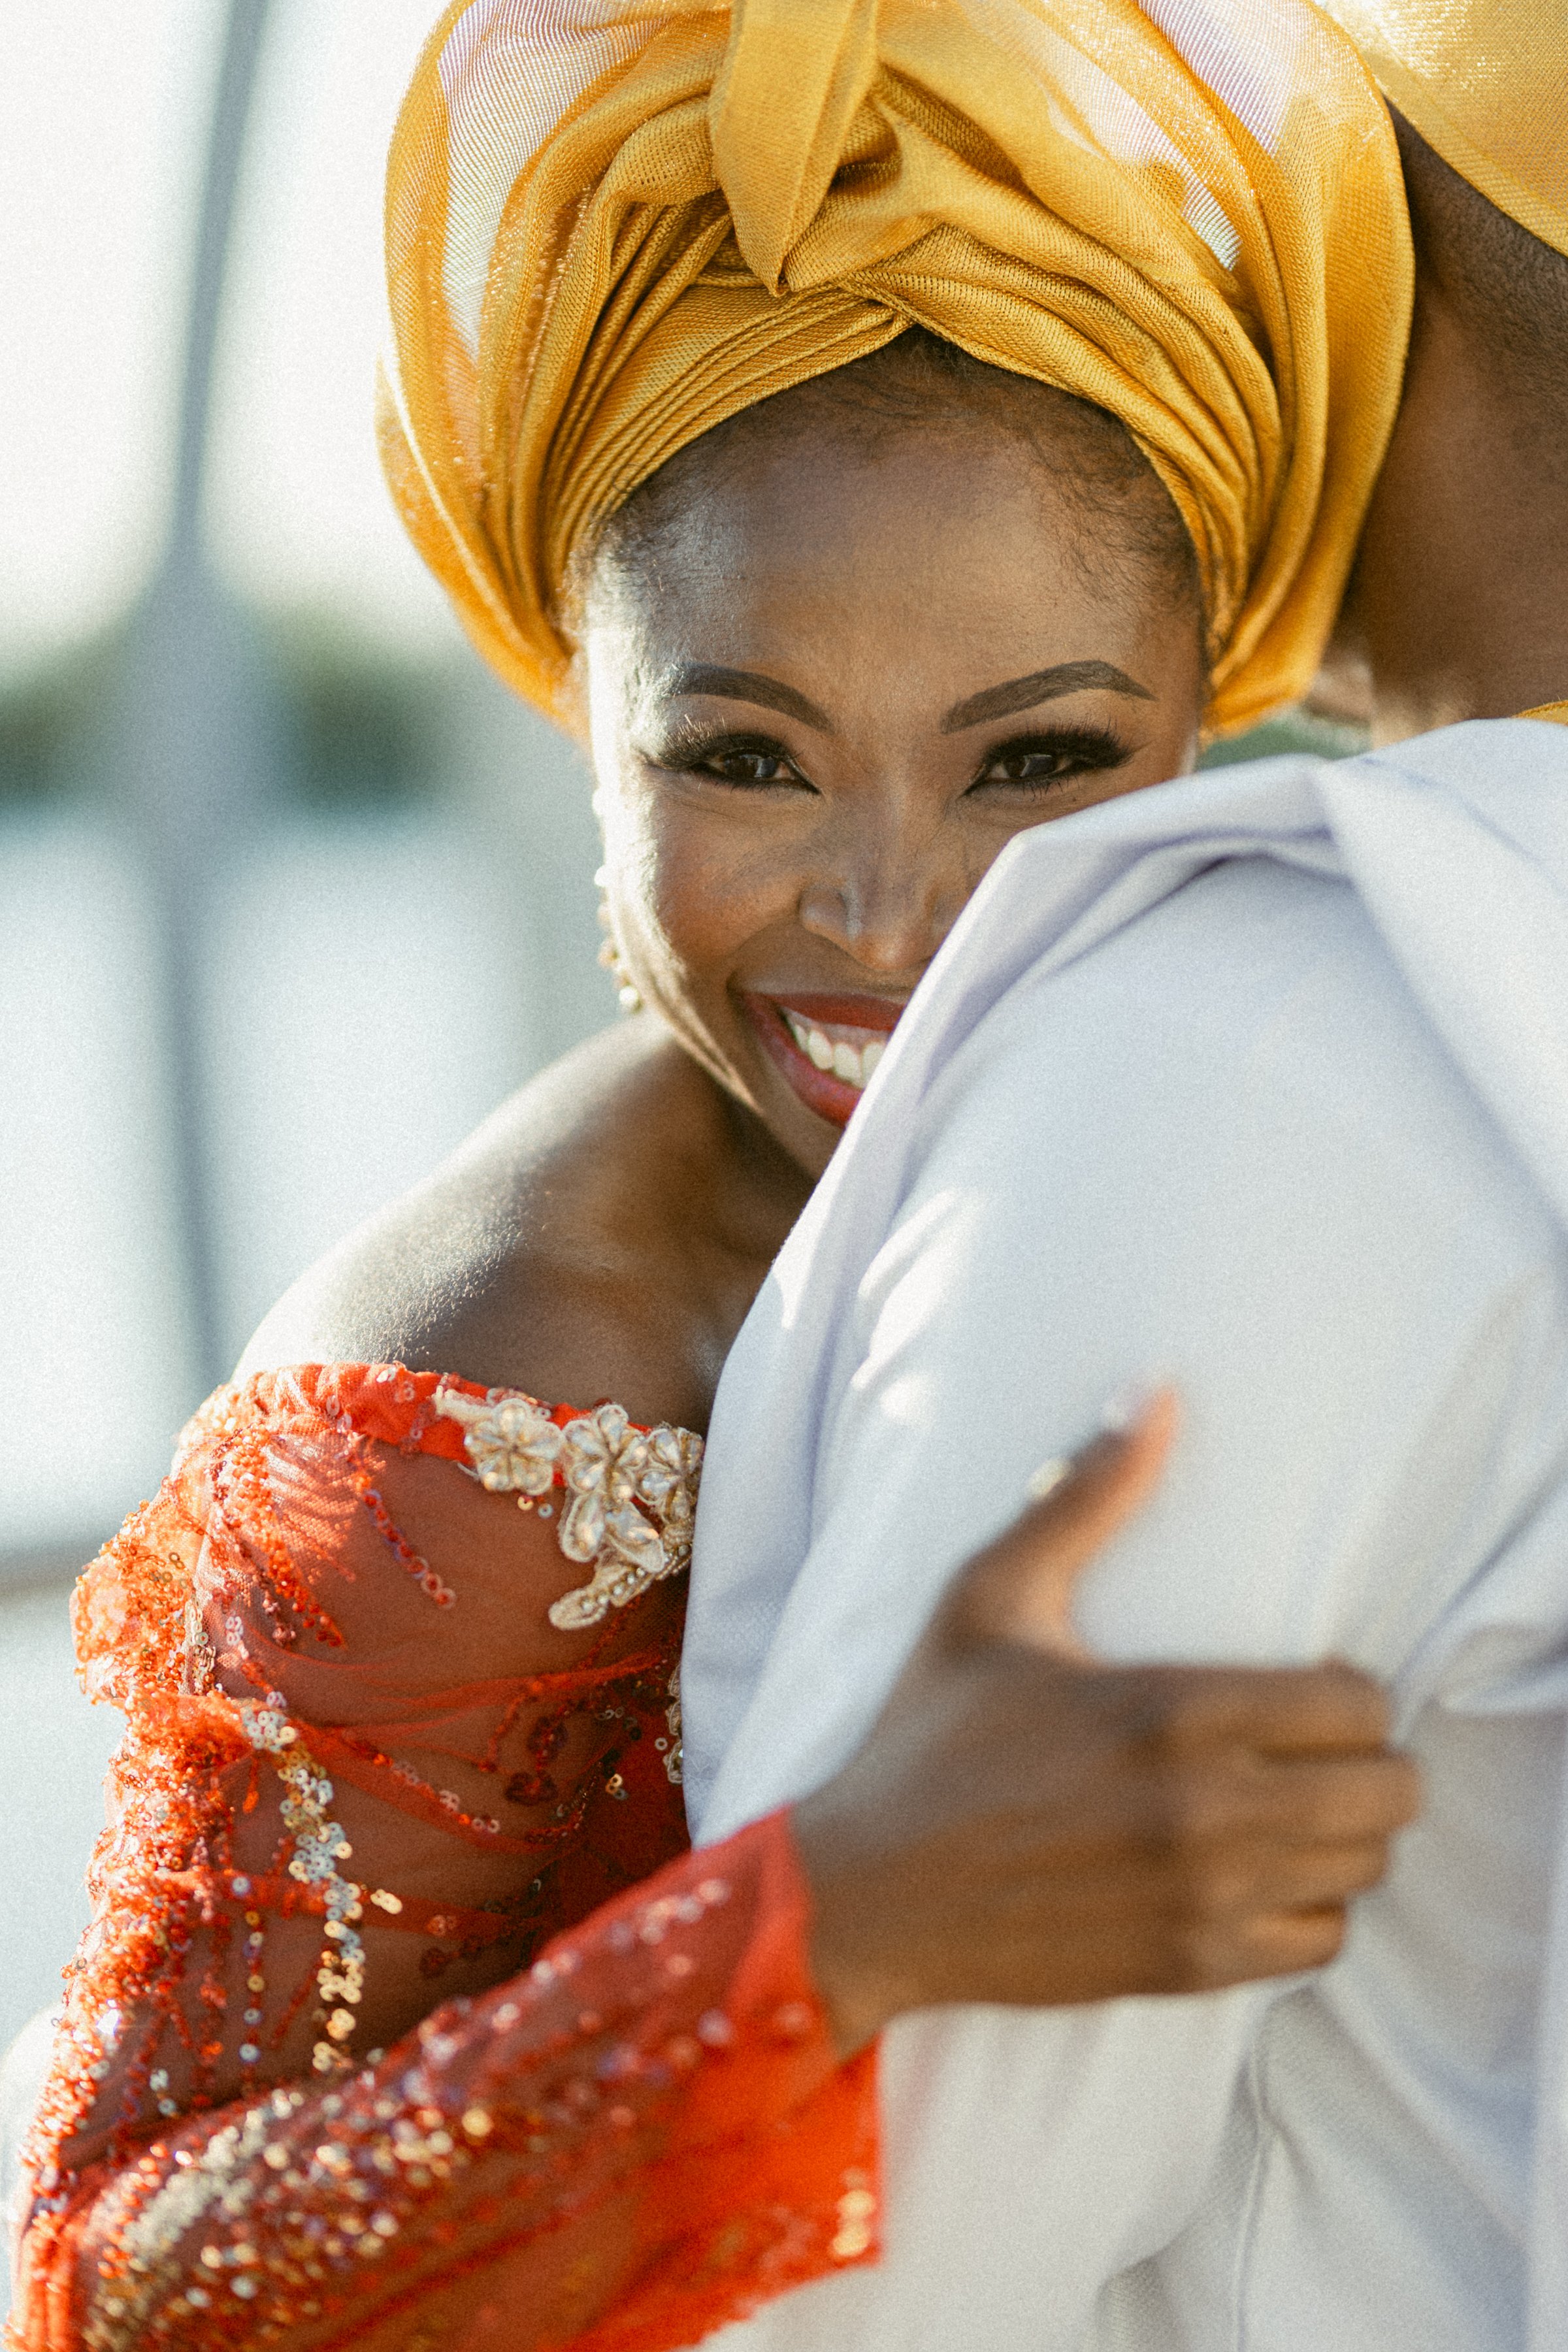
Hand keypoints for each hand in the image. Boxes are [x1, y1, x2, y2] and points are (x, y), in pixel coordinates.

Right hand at [793, 1395, 1422, 2053]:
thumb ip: (1087, 1496)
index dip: (1349, 1687)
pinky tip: (1260, 1870)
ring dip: (1343, 1832)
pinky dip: (1309, 1906)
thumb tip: (1156, 1395)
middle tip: (1314, 1742)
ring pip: (1365, 1871)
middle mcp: (1207, 1812)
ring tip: (1292, 1801)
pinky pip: (1321, 1942)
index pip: (1358, 1705)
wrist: (871, 1891)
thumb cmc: (931, 1736)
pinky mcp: (1192, 1967)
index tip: (1309, 1683)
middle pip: (1387, 1794)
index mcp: (1172, 1711)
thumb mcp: (991, 1596)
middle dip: (1367, 1760)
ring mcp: (1205, 1900)